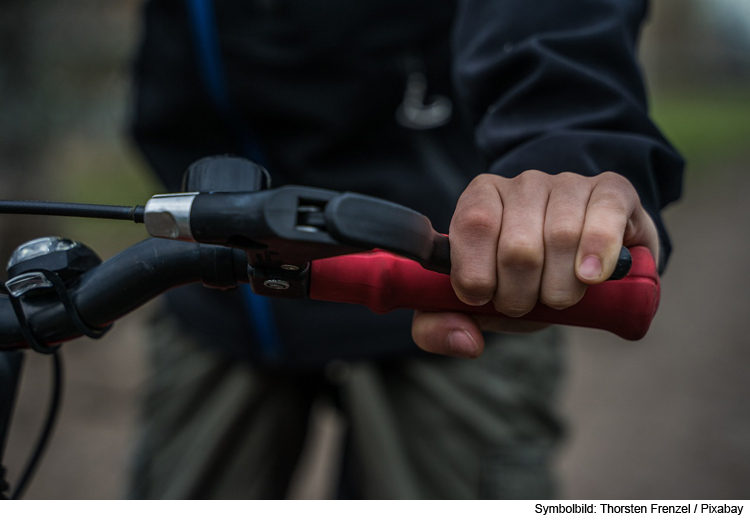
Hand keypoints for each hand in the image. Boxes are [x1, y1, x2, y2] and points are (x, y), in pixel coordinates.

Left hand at [411, 170, 659, 357]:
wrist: (584, 267)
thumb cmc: (524, 281)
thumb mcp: (481, 303)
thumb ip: (443, 323)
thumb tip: (465, 342)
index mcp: (481, 199)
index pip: (474, 224)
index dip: (477, 273)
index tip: (483, 298)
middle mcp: (523, 183)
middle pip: (518, 245)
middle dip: (519, 294)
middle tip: (524, 304)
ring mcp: (568, 183)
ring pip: (561, 237)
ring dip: (560, 288)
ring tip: (558, 297)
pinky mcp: (612, 190)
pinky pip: (605, 215)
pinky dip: (598, 251)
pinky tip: (591, 276)